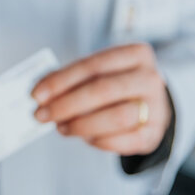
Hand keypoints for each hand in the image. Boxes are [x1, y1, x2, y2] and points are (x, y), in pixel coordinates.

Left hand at [32, 43, 171, 155]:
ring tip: (62, 128)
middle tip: (43, 115)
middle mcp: (150, 78)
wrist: (151, 107)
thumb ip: (74, 80)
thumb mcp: (100, 74)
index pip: (93, 65)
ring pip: (117, 117)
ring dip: (82, 125)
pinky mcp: (154, 133)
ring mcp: (156, 107)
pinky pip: (125, 141)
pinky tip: (86, 138)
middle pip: (104, 90)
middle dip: (67, 104)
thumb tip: (41, 94)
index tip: (37, 94)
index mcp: (136, 54)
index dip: (62, 80)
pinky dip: (100, 141)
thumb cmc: (117, 88)